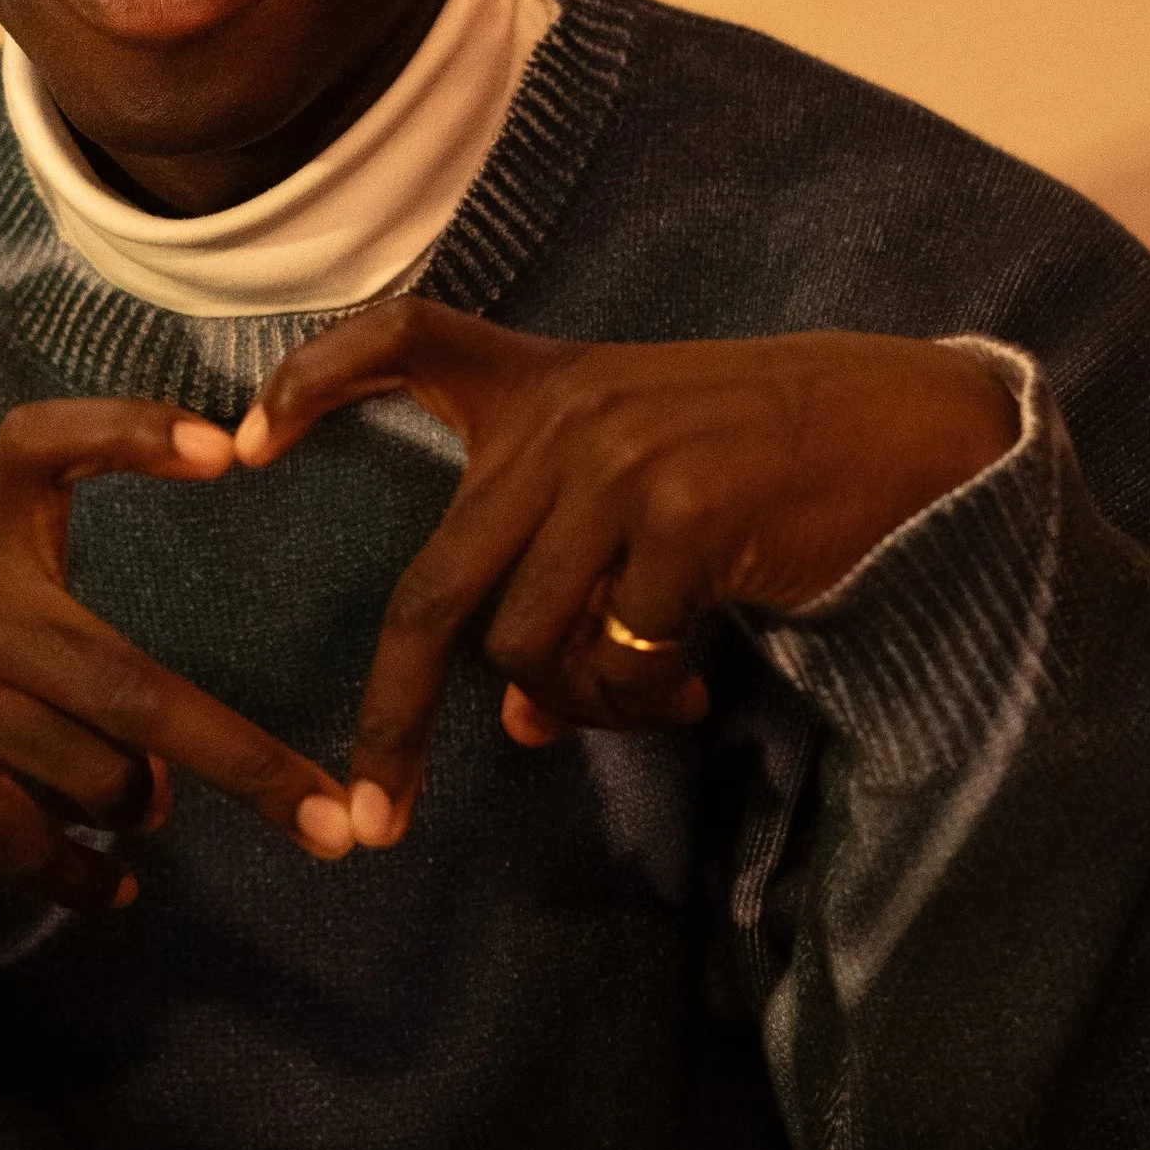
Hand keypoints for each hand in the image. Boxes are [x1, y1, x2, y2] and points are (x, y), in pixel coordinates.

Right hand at [0, 400, 355, 901]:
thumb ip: (75, 646)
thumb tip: (169, 781)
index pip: (47, 449)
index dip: (129, 435)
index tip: (225, 451)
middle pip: (133, 688)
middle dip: (247, 764)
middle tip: (332, 822)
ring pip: (94, 778)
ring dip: (133, 811)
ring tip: (127, 811)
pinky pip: (32, 845)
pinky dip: (85, 879)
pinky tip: (107, 887)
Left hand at [237, 307, 1016, 841]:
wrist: (908, 434)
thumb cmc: (770, 466)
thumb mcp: (648, 494)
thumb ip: (564, 578)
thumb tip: (522, 721)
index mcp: (545, 384)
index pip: (405, 337)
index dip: (315, 379)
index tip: (242, 443)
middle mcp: (565, 416)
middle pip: (436, 591)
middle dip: (396, 719)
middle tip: (376, 812)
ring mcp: (618, 461)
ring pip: (527, 647)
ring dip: (581, 704)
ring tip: (653, 693)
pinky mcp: (679, 514)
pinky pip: (614, 660)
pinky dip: (642, 698)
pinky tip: (694, 681)